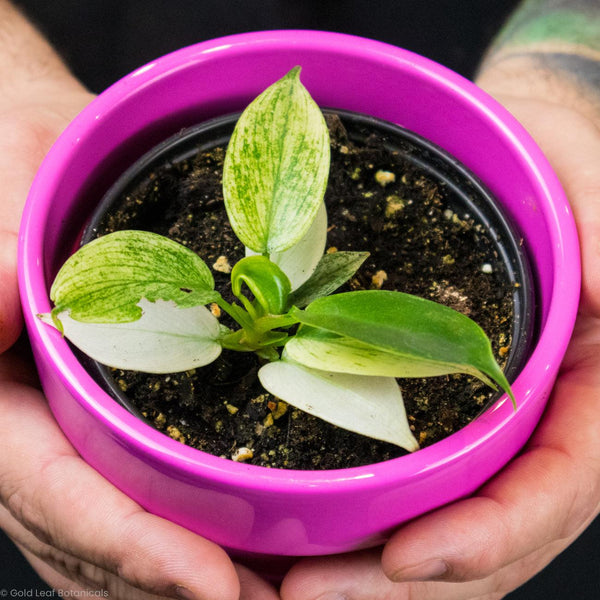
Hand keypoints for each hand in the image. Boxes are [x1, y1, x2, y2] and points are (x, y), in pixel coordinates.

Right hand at [0, 5, 279, 596]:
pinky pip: (131, 500)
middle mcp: (21, 431)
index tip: (213, 585)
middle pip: (93, 540)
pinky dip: (181, 538)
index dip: (132, 545)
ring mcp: (58, 433)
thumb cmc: (9, 157)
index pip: (59, 493)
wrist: (30, 155)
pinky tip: (239, 552)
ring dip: (184, 578)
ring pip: (112, 539)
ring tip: (273, 591)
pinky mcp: (95, 419)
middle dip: (177, 583)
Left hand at [278, 76, 599, 598]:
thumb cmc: (552, 165)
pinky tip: (299, 530)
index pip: (554, 489)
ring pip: (439, 525)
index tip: (406, 559)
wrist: (506, 155)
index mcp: (588, 391)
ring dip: (369, 570)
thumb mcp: (586, 190)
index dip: (489, 535)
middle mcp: (536, 422)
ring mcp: (481, 424)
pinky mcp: (430, 408)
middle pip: (485, 534)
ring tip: (285, 582)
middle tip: (306, 592)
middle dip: (402, 581)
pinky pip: (403, 484)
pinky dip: (358, 520)